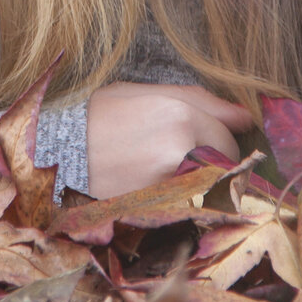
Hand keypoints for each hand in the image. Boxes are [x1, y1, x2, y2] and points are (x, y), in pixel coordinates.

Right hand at [85, 82, 254, 197]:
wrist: (57, 153)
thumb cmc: (99, 116)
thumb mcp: (143, 92)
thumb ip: (199, 99)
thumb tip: (244, 115)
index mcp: (180, 114)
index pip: (228, 134)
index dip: (218, 136)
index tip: (203, 137)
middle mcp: (181, 149)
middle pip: (223, 162)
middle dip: (212, 158)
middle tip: (179, 153)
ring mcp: (170, 183)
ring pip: (208, 184)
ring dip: (197, 178)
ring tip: (162, 168)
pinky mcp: (157, 209)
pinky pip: (186, 203)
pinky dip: (179, 196)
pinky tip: (154, 185)